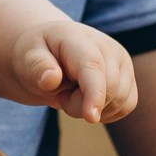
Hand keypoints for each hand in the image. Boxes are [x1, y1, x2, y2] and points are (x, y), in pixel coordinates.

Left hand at [13, 20, 138, 123]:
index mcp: (78, 38)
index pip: (93, 67)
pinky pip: (126, 106)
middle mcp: (108, 46)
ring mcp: (122, 61)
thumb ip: (36, 67)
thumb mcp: (26, 58)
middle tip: (60, 94)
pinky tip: (88, 100)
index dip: (94, 93)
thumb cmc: (37, 56)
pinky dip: (106, 112)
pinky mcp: (128, 78)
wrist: (50, 54)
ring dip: (91, 108)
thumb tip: (51, 78)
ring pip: (119, 101)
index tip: (91, 117)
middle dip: (79, 105)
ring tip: (72, 92)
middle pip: (107, 90)